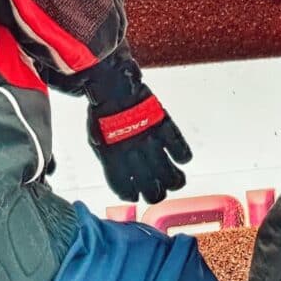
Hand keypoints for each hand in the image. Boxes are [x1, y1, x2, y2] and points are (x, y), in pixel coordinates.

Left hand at [84, 51, 191, 203]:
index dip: (131, 195)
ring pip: (170, 175)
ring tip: (175, 181)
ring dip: (174, 182)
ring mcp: (150, 141)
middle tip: (158, 192)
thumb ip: (110, 162)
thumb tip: (121, 181)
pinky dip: (183, 157)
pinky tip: (181, 159)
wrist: (113, 85)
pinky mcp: (163, 127)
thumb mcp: (97, 140)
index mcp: (113, 158)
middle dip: (155, 195)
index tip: (135, 196)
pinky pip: (180, 150)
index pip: (125, 188)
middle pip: (151, 188)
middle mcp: (133, 154)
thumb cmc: (104, 112)